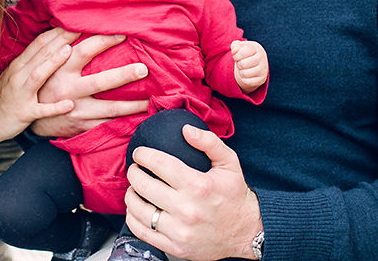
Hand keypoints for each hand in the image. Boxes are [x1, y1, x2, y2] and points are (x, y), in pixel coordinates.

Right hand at [0, 28, 76, 156]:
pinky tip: (69, 104)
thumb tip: (51, 48)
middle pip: (41, 53)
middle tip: (81, 26)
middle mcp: (18, 76)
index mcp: (18, 66)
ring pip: (38, 75)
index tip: (74, 20)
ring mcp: (20, 94)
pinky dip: (54, 107)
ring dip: (53, 62)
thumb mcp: (14, 76)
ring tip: (69, 51)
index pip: (39, 43)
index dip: (56, 31)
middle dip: (61, 38)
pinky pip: (39, 110)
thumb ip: (31, 62)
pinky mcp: (23, 113)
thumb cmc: (2, 99)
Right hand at [31, 33, 148, 137]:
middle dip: (123, 75)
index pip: (83, 51)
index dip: (102, 41)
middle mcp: (68, 89)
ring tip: (150, 99)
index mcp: (60, 70)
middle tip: (144, 68)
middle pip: (100, 81)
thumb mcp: (43, 61)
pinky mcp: (80, 126)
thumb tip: (73, 23)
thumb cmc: (40, 82)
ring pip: (108, 108)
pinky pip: (105, 125)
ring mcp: (75, 110)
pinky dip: (122, 123)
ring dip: (131, 104)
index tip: (123, 33)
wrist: (25, 115)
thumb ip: (57, 44)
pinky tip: (138, 119)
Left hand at [124, 125, 262, 260]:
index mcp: (198, 186)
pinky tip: (137, 208)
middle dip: (134, 172)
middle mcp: (187, 210)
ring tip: (134, 187)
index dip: (143, 155)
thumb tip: (186, 129)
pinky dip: (133, 218)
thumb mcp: (229, 163)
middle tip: (135, 168)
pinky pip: (143, 232)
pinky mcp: (176, 247)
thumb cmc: (235, 195)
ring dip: (131, 195)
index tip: (139, 153)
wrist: (246, 232)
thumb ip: (209, 142)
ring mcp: (180, 231)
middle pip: (145, 186)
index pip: (160, 164)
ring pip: (139, 210)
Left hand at [232, 40, 268, 92]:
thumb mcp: (240, 47)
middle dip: (238, 64)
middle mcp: (262, 59)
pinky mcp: (261, 80)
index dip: (236, 55)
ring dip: (240, 72)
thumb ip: (235, 46)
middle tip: (240, 62)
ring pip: (244, 74)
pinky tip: (246, 75)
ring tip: (244, 68)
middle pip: (242, 64)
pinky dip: (243, 79)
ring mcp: (263, 70)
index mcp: (257, 49)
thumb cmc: (246, 53)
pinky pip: (247, 82)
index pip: (243, 52)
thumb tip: (234, 51)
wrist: (257, 63)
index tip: (236, 55)